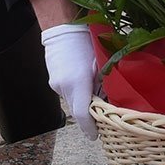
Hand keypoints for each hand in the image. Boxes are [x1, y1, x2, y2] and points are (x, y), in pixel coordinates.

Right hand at [40, 23, 99, 138]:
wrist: (63, 28)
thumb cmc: (87, 41)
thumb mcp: (101, 62)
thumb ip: (104, 82)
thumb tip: (111, 99)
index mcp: (78, 81)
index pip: (82, 113)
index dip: (89, 127)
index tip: (95, 136)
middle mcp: (64, 86)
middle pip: (77, 109)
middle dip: (89, 114)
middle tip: (102, 114)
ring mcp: (56, 84)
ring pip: (72, 101)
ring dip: (83, 101)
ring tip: (94, 89)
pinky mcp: (53, 81)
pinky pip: (66, 92)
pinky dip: (76, 92)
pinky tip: (83, 80)